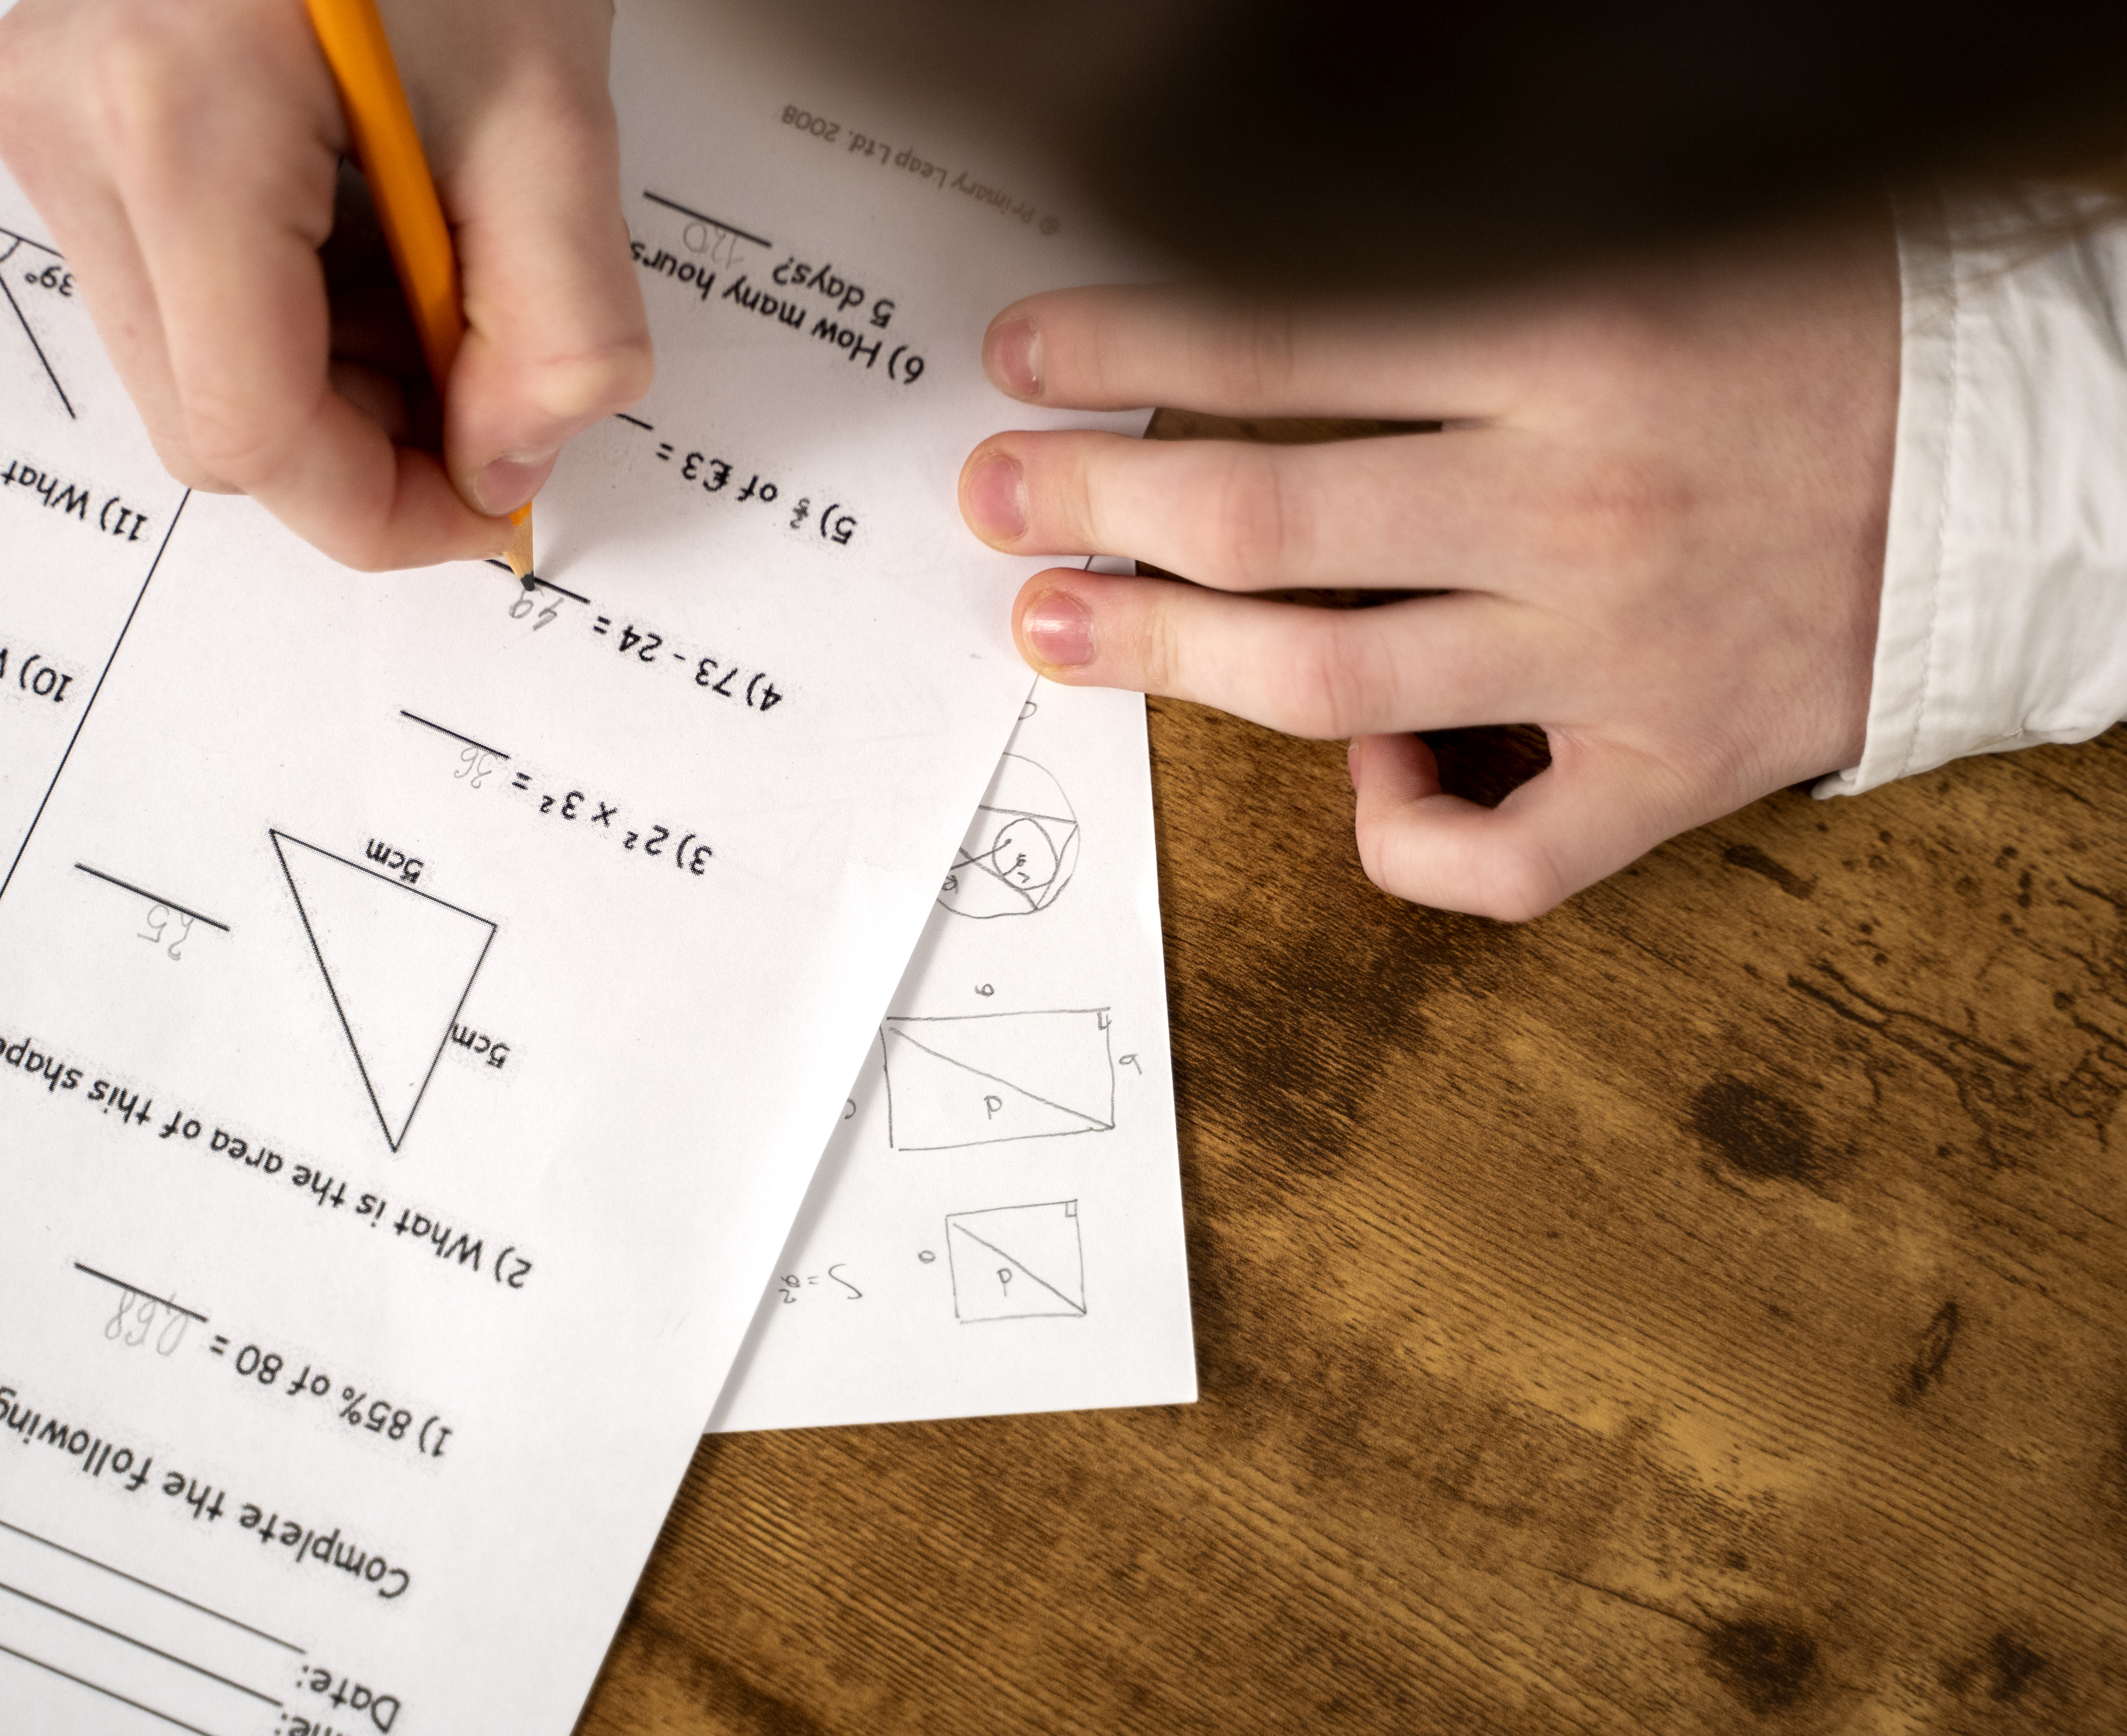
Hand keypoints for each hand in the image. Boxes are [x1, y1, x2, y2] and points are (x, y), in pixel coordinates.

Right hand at [0, 0, 649, 567]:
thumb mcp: (550, 105)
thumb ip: (556, 320)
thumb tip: (507, 465)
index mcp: (174, 119)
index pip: (252, 434)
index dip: (383, 506)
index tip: (488, 501)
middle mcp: (70, 123)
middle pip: (211, 422)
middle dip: (367, 438)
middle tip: (486, 378)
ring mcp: (47, 115)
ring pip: (189, 369)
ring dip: (333, 373)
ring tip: (431, 274)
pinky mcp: (60, 111)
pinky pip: (175, 292)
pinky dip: (291, 307)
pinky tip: (365, 236)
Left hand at [958, 221, 1899, 919]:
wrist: (2022, 462)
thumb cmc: (1818, 352)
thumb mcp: (1645, 269)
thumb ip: (1464, 319)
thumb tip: (1280, 372)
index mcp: (1574, 355)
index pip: (1288, 351)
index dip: (1128, 356)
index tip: (1023, 361)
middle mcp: (1576, 510)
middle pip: (1270, 527)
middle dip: (1100, 512)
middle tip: (996, 504)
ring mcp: (1622, 658)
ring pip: (1335, 690)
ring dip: (1171, 661)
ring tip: (1057, 630)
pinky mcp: (1676, 772)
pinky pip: (1499, 860)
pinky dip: (1400, 836)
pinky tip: (1360, 789)